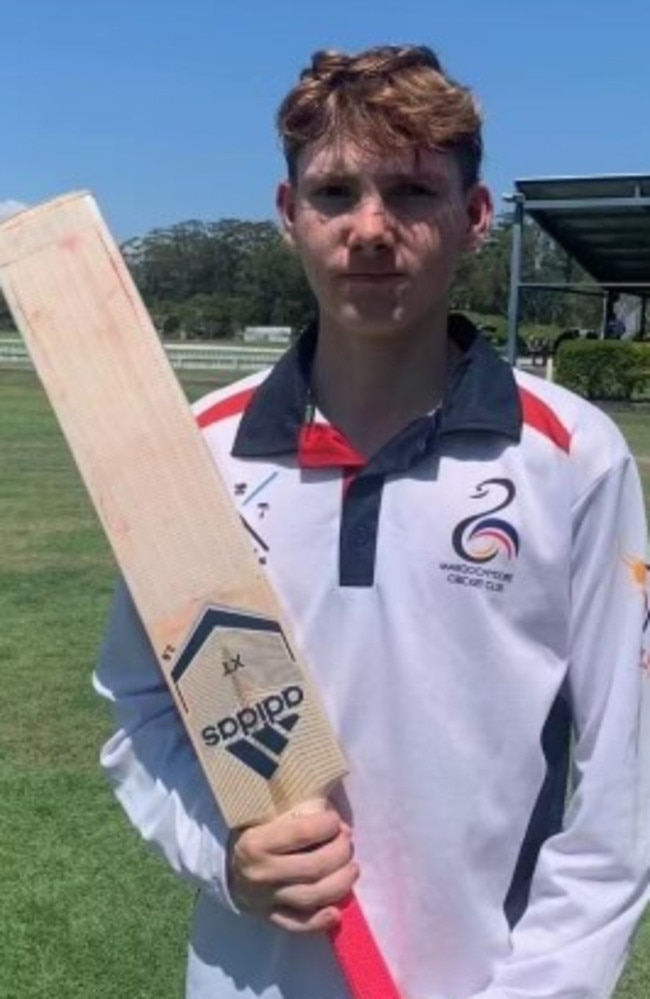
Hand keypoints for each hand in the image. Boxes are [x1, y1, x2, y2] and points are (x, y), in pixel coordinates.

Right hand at [227, 802, 358, 932]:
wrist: (225, 864)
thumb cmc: (251, 831)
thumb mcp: (266, 814)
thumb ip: (296, 812)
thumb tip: (333, 816)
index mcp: (256, 843)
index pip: (302, 833)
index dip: (327, 824)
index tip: (335, 820)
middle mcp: (261, 874)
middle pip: (314, 867)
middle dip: (340, 852)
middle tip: (347, 841)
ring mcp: (266, 900)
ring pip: (312, 897)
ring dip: (341, 883)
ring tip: (352, 868)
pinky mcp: (270, 918)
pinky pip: (298, 925)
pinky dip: (320, 921)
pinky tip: (336, 912)